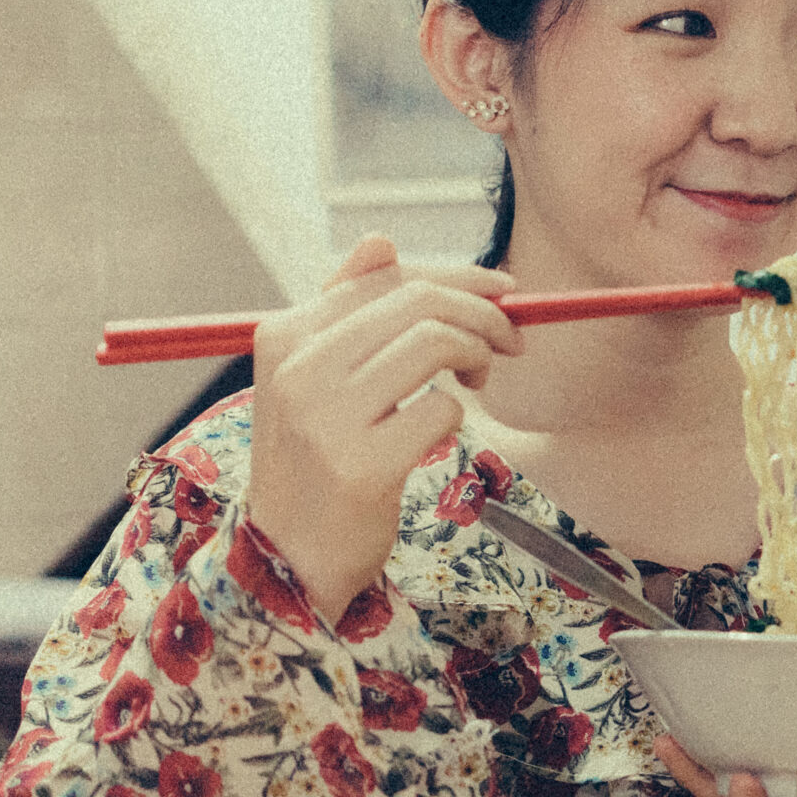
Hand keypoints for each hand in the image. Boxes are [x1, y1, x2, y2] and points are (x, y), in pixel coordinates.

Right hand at [246, 234, 520, 620]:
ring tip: (480, 378)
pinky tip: (440, 430)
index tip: (504, 291)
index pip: (387, 276)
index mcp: (284, 334)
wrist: (287, 557)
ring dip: (480, 353)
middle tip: (512, 339)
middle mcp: (298, 368)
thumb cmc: (316, 458)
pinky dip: (459, 413)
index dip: (458, 277)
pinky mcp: (360, 466)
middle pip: (418, 301)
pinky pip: (442, 409)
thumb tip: (380, 239)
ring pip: (435, 342)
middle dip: (484, 311)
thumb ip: (348, 311)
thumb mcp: (314, 378)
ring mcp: (325, 418)